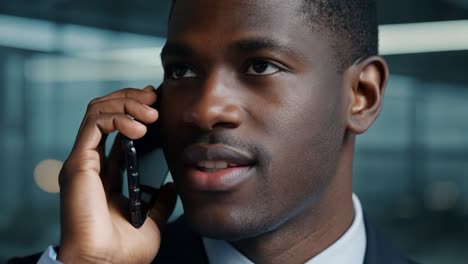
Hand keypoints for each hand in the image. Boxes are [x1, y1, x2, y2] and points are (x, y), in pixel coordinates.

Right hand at [57, 85, 176, 263]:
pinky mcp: (79, 163)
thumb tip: (170, 186)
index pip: (117, 128)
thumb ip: (159, 201)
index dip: (134, 110)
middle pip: (105, 112)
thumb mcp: (151, 219)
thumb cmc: (123, 249)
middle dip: (131, 99)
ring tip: (151, 113)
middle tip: (154, 97)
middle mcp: (93, 162)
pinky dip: (117, 117)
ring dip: (126, 104)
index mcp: (108, 172)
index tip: (157, 103)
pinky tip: (138, 128)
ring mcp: (84, 161)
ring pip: (97, 111)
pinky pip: (94, 125)